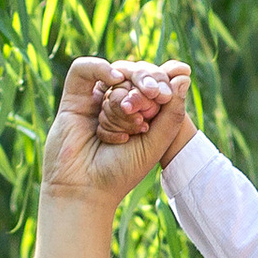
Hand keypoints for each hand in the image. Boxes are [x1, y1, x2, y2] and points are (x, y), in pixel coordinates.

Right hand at [39, 57, 191, 213]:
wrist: (85, 190)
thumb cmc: (121, 172)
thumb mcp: (155, 143)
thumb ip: (172, 112)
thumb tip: (184, 73)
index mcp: (141, 114)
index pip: (155, 83)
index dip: (163, 81)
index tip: (166, 94)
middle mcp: (118, 104)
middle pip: (137, 74)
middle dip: (148, 81)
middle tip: (154, 94)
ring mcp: (96, 99)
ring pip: (116, 73)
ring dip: (127, 87)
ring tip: (131, 106)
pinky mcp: (73, 98)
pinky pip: (83, 70)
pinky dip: (100, 67)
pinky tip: (115, 79)